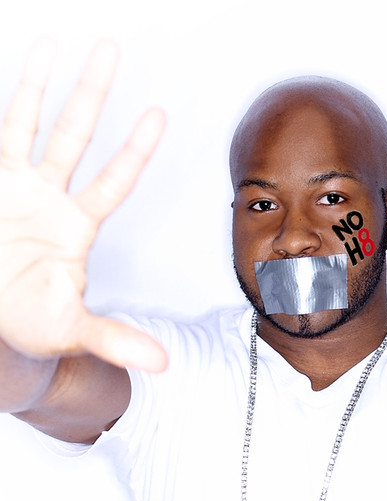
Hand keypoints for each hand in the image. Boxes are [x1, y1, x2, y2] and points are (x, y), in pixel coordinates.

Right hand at [0, 39, 166, 371]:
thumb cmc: (35, 325)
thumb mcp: (75, 331)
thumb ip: (117, 340)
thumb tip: (162, 363)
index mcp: (77, 227)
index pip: (114, 180)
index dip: (135, 150)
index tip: (159, 116)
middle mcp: (50, 199)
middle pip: (75, 135)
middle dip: (91, 94)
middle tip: (110, 50)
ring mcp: (15, 189)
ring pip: (30, 125)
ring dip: (40, 85)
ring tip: (54, 43)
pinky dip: (2, 110)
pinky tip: (8, 68)